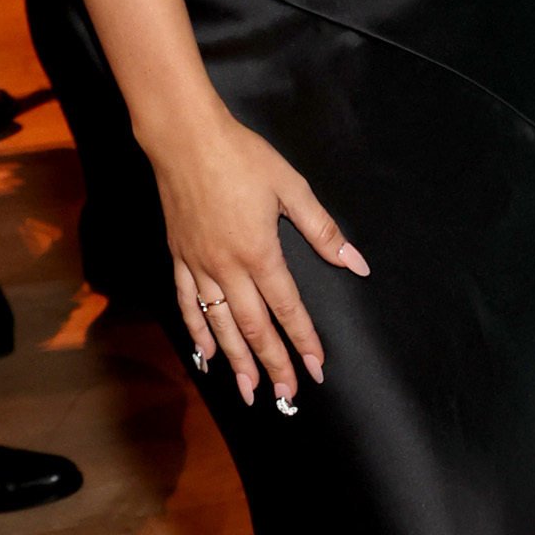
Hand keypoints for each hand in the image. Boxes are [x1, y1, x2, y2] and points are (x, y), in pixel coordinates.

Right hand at [154, 105, 369, 406]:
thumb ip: (322, 230)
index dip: (304, 340)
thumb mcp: (291, 188)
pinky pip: (188, 304)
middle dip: (273, 363)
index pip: (288, 307)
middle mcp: (227, 268)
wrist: (185, 139)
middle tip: (287, 396)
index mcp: (260, 252)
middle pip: (254, 327)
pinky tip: (207, 355)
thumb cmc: (242, 157)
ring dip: (237, 361)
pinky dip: (198, 332)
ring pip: (220, 324)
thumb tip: (355, 263)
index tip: (317, 368)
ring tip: (250, 391)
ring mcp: (199, 266)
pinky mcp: (179, 258)